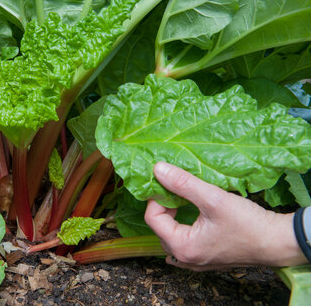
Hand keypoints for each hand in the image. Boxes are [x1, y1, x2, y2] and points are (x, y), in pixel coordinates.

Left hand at [144, 162, 306, 270]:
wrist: (278, 242)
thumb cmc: (248, 223)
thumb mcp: (213, 198)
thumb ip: (183, 183)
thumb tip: (158, 169)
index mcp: (182, 246)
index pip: (152, 218)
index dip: (157, 198)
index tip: (169, 184)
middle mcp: (185, 258)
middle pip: (159, 228)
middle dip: (164, 207)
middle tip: (177, 191)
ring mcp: (196, 262)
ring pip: (171, 235)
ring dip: (173, 217)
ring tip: (184, 200)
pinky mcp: (206, 259)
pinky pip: (184, 243)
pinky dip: (182, 229)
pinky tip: (191, 218)